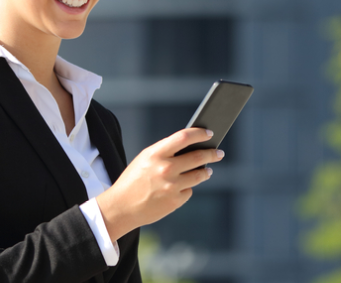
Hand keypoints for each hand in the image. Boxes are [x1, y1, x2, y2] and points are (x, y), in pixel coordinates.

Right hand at [95, 127, 224, 240]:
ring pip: (199, 175)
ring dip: (206, 172)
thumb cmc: (133, 180)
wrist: (121, 207)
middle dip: (212, 153)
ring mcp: (172, 186)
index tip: (209, 134)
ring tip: (208, 170)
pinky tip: (180, 189)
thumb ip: (166, 152)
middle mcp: (166, 169)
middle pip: (199, 157)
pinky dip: (186, 188)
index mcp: (156, 154)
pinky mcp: (175, 201)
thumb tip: (192, 147)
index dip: (199, 134)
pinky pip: (189, 191)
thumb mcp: (145, 159)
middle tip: (219, 152)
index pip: (184, 137)